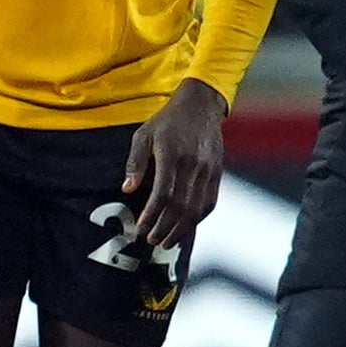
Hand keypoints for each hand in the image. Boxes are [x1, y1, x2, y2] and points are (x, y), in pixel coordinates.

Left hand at [124, 78, 227, 253]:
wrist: (201, 105)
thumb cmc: (168, 121)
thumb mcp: (143, 135)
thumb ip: (135, 163)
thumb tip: (128, 189)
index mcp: (171, 154)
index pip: (163, 193)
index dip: (152, 215)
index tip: (141, 229)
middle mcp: (193, 164)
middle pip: (180, 206)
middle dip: (165, 228)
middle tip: (151, 240)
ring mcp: (208, 169)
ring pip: (196, 207)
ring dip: (181, 229)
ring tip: (167, 241)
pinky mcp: (217, 172)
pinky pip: (210, 201)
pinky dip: (198, 218)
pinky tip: (186, 227)